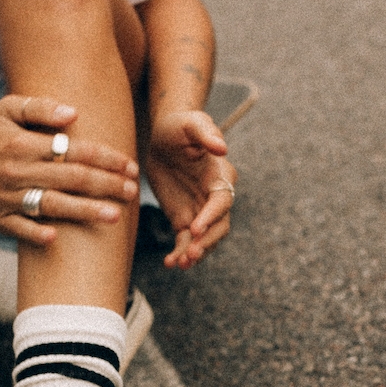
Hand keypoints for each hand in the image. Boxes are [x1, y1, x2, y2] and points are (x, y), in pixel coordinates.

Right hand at [0, 94, 138, 243]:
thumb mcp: (7, 109)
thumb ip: (40, 107)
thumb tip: (74, 113)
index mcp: (23, 143)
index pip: (73, 150)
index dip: (104, 158)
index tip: (129, 165)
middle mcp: (17, 171)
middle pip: (70, 178)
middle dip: (105, 185)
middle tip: (133, 191)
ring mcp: (7, 197)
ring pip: (51, 205)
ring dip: (84, 211)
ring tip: (115, 215)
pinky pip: (19, 228)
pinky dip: (36, 232)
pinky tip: (57, 236)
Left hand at [145, 110, 235, 268]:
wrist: (163, 136)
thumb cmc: (179, 126)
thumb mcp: (190, 123)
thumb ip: (205, 134)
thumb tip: (222, 148)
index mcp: (220, 176)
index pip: (222, 201)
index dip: (211, 215)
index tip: (195, 227)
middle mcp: (214, 196)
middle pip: (219, 226)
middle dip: (207, 241)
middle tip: (191, 253)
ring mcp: (200, 210)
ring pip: (205, 239)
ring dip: (195, 252)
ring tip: (180, 263)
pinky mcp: (184, 218)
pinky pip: (185, 241)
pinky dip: (180, 253)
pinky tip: (170, 263)